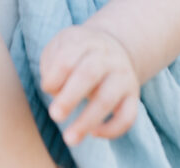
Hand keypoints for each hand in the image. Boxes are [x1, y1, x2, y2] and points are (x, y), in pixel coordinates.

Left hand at [40, 25, 139, 145]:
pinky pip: (128, 116)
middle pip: (89, 73)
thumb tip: (56, 92)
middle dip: (70, 97)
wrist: (115, 46)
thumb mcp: (61, 46)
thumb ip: (52, 64)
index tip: (46, 88)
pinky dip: (112, 129)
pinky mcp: (133, 96)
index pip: (68, 57)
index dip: (54, 76)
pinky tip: (94, 133)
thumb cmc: (77, 53)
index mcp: (85, 41)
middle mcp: (107, 56)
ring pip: (107, 98)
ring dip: (87, 120)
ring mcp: (122, 76)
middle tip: (54, 115)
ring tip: (70, 138)